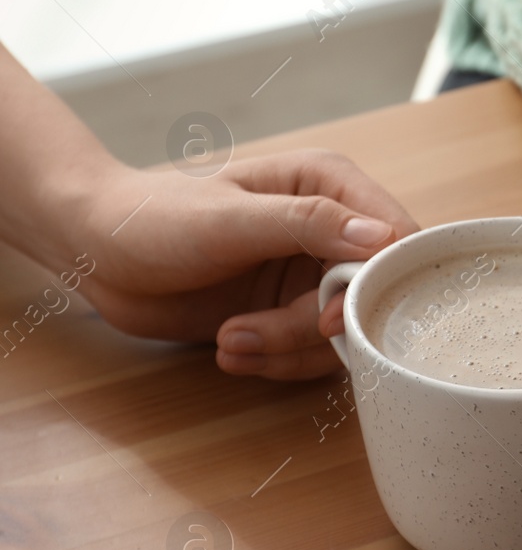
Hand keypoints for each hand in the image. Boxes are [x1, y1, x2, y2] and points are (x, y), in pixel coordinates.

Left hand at [72, 150, 417, 378]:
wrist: (97, 253)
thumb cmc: (153, 217)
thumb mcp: (229, 218)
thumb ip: (306, 224)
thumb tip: (379, 239)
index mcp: (331, 186)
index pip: (396, 238)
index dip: (375, 284)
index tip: (328, 317)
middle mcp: (333, 232)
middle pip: (369, 296)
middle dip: (315, 328)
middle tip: (255, 333)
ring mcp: (313, 276)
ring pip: (343, 334)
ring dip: (286, 350)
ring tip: (229, 340)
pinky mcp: (293, 314)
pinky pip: (313, 355)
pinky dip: (274, 363)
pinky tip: (230, 350)